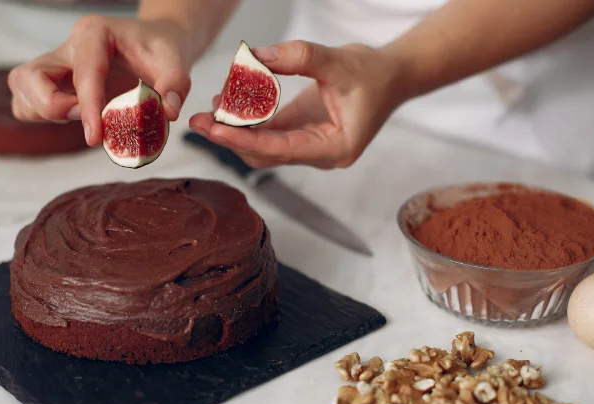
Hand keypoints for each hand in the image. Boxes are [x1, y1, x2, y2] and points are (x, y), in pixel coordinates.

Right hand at [8, 16, 192, 145]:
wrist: (153, 44)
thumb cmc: (161, 50)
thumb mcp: (176, 61)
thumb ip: (176, 84)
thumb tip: (169, 112)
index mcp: (94, 33)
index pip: (83, 74)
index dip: (88, 109)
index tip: (96, 138)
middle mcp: (67, 47)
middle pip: (30, 77)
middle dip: (52, 106)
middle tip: (88, 120)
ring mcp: (55, 63)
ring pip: (21, 88)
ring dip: (43, 112)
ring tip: (83, 118)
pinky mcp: (52, 81)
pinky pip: (26, 101)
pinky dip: (41, 116)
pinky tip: (75, 119)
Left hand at [189, 40, 406, 168]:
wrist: (394, 75)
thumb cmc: (374, 74)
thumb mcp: (337, 61)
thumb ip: (297, 58)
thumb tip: (255, 57)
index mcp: (335, 148)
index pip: (281, 150)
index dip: (245, 140)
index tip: (215, 129)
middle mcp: (320, 154)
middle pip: (266, 155)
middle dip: (231, 138)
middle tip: (198, 120)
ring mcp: (310, 146)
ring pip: (264, 147)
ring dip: (236, 130)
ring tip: (209, 109)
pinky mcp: (303, 134)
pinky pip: (270, 133)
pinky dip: (248, 121)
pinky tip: (229, 104)